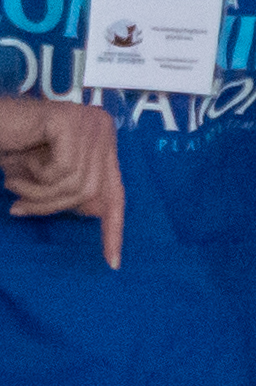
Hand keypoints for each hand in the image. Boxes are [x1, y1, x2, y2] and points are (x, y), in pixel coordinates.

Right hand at [0, 96, 123, 267]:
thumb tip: (95, 214)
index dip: (114, 228)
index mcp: (102, 141)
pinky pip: (63, 170)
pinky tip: (15, 170)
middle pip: (94, 192)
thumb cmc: (9, 147)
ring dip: (40, 195)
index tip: (113, 263)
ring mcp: (88, 122)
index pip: (115, 192)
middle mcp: (102, 127)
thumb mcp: (48, 177)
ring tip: (13, 185)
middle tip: (19, 208)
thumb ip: (74, 192)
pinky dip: (36, 178)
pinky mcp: (69, 121)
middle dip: (54, 206)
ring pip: (79, 185)